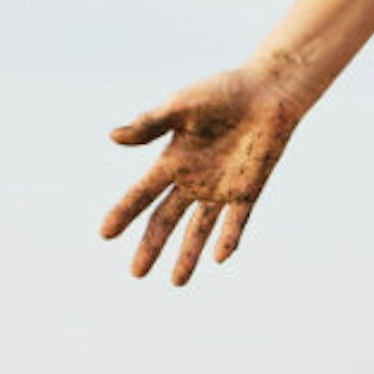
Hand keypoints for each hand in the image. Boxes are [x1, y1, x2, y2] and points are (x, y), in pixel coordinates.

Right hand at [103, 64, 309, 284]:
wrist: (269, 91)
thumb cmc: (223, 92)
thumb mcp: (183, 105)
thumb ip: (151, 124)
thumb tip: (113, 137)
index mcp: (172, 159)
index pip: (142, 193)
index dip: (123, 213)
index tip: (105, 234)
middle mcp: (193, 179)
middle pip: (166, 220)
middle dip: (151, 246)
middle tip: (136, 274)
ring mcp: (221, 188)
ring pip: (199, 229)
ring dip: (188, 254)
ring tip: (177, 282)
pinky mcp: (249, 190)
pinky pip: (236, 221)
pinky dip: (228, 238)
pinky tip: (219, 258)